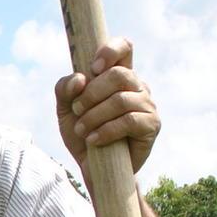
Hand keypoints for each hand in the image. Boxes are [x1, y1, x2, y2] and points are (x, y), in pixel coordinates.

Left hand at [55, 37, 157, 174]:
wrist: (93, 168)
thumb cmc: (83, 133)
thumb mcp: (66, 110)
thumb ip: (65, 90)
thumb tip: (79, 78)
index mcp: (119, 75)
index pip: (124, 48)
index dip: (110, 50)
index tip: (93, 68)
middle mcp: (137, 86)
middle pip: (119, 74)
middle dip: (92, 93)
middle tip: (77, 109)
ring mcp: (147, 105)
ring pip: (121, 100)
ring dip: (94, 115)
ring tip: (82, 130)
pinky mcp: (152, 125)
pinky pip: (129, 121)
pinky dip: (106, 130)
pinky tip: (93, 139)